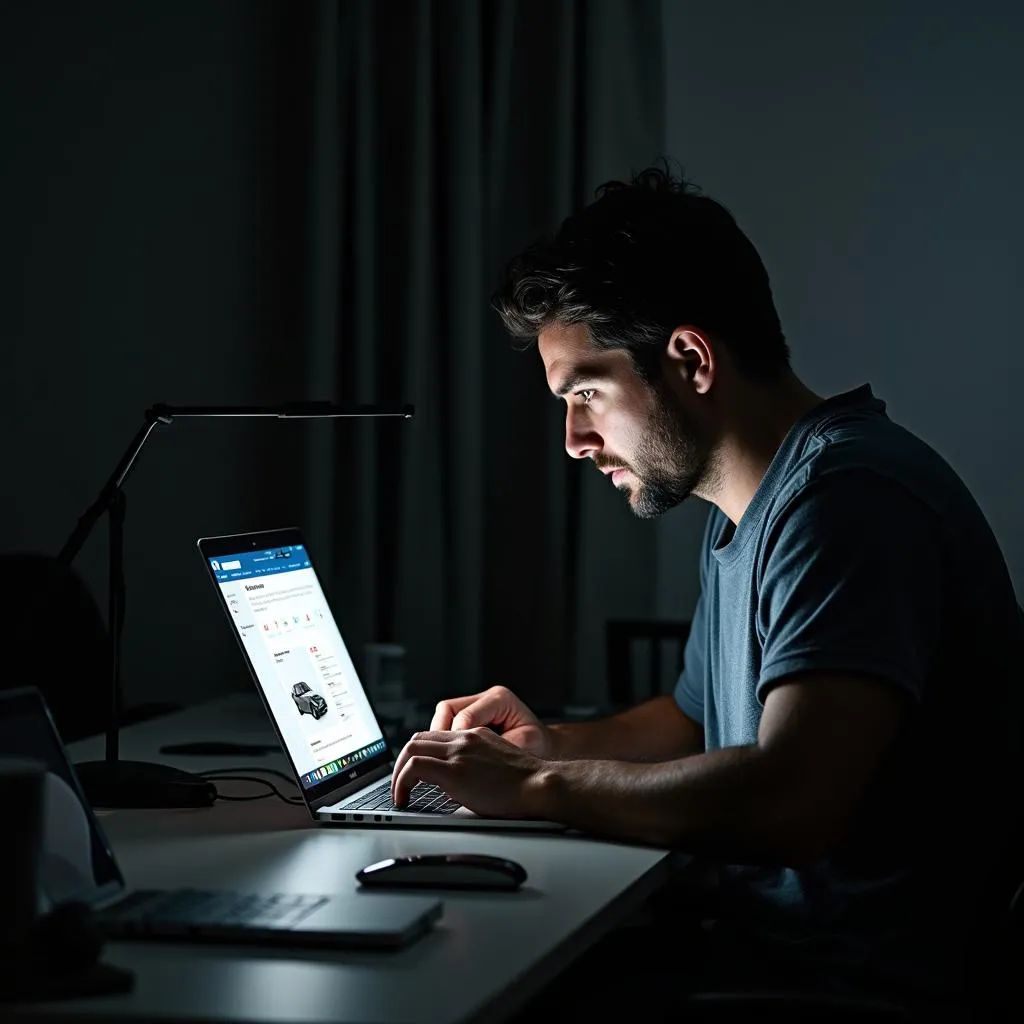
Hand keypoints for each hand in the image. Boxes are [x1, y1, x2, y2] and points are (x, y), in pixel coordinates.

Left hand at [390, 727, 550, 818]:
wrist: (540, 786)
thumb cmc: (528, 784)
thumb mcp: (499, 764)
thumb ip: (478, 766)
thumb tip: (460, 788)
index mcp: (475, 735)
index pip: (435, 736)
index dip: (419, 753)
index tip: (414, 773)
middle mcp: (464, 738)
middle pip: (418, 739)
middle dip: (402, 762)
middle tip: (400, 783)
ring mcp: (458, 752)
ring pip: (411, 749)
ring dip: (398, 772)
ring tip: (399, 794)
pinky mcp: (454, 771)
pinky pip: (414, 768)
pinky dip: (402, 782)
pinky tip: (404, 799)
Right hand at [430, 685, 554, 757]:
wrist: (541, 746)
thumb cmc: (537, 746)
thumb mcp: (526, 744)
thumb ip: (501, 747)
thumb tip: (477, 758)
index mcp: (500, 699)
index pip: (467, 716)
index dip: (455, 737)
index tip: (450, 760)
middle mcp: (484, 698)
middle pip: (447, 709)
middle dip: (437, 735)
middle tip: (435, 759)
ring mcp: (475, 705)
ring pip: (442, 715)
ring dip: (436, 737)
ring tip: (436, 759)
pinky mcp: (469, 716)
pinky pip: (446, 724)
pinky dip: (442, 740)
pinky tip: (443, 758)